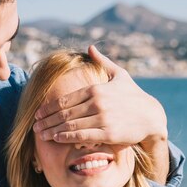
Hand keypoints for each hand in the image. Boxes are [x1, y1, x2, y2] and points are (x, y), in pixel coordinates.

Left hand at [33, 45, 167, 146]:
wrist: (152, 116)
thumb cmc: (133, 96)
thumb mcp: (119, 75)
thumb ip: (103, 62)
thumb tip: (90, 47)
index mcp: (96, 89)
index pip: (66, 99)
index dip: (49, 107)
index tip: (38, 113)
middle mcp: (97, 103)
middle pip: (64, 112)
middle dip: (46, 120)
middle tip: (34, 126)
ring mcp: (102, 118)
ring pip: (70, 124)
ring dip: (52, 130)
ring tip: (41, 134)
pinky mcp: (108, 133)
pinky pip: (82, 136)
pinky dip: (67, 137)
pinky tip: (57, 138)